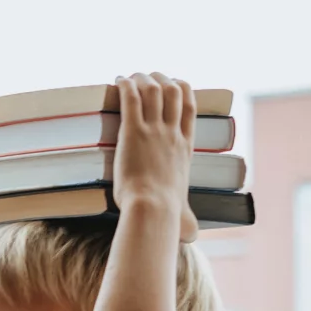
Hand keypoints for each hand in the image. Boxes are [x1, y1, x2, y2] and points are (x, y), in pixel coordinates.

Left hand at [114, 72, 198, 241]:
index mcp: (185, 147)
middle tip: (147, 76)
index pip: (189, 107)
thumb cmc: (165, 215)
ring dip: (142, 78)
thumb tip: (192, 235)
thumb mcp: (182, 213)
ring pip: (153, 89)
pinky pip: (131, 98)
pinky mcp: (133, 131)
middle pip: (172, 91)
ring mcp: (154, 130)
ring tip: (131, 76)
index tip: (175, 82)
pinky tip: (118, 80)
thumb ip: (186, 219)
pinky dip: (125, 85)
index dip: (183, 90)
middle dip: (161, 78)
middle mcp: (172, 133)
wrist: (153, 209)